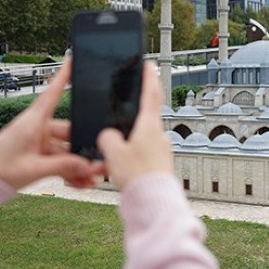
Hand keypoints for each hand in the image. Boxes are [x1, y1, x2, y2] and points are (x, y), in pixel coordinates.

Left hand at [0, 59, 101, 189]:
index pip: (52, 93)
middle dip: (84, 148)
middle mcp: (37, 129)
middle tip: (98, 163)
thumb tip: (87, 165)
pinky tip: (80, 182)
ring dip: (78, 164)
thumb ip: (63, 166)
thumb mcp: (33, 169)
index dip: (63, 76)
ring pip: (66, 150)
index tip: (72, 59)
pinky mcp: (37, 155)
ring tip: (91, 178)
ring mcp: (38, 142)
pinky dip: (69, 171)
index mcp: (33, 122)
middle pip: (69, 131)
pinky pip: (59, 161)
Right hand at [97, 61, 172, 189]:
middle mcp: (159, 136)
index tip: (148, 64)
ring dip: (128, 142)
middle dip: (131, 117)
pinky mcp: (159, 166)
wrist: (153, 204)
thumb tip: (108, 136)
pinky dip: (132, 157)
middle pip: (144, 118)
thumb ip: (107, 138)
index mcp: (149, 126)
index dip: (148, 77)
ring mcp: (161, 151)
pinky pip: (142, 155)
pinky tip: (121, 169)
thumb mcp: (113, 153)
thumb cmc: (137, 177)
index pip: (150, 94)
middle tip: (119, 116)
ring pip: (141, 140)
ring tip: (113, 156)